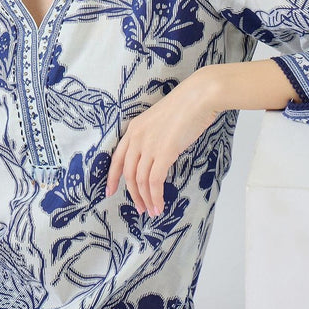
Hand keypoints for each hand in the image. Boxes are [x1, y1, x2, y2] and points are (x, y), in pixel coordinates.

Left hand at [105, 70, 218, 215]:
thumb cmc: (185, 106)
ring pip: (140, 180)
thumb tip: (157, 157)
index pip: (116, 157)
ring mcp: (149, 145)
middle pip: (128, 173)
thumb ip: (153, 138)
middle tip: (140, 208)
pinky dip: (156, 197)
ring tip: (152, 211)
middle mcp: (137, 137)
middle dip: (132, 193)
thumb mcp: (160, 121)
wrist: (199, 97)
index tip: (109, 191)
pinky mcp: (164, 152)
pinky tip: (160, 206)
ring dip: (146, 199)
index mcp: (134, 128)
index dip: (112, 176)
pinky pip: (154, 181)